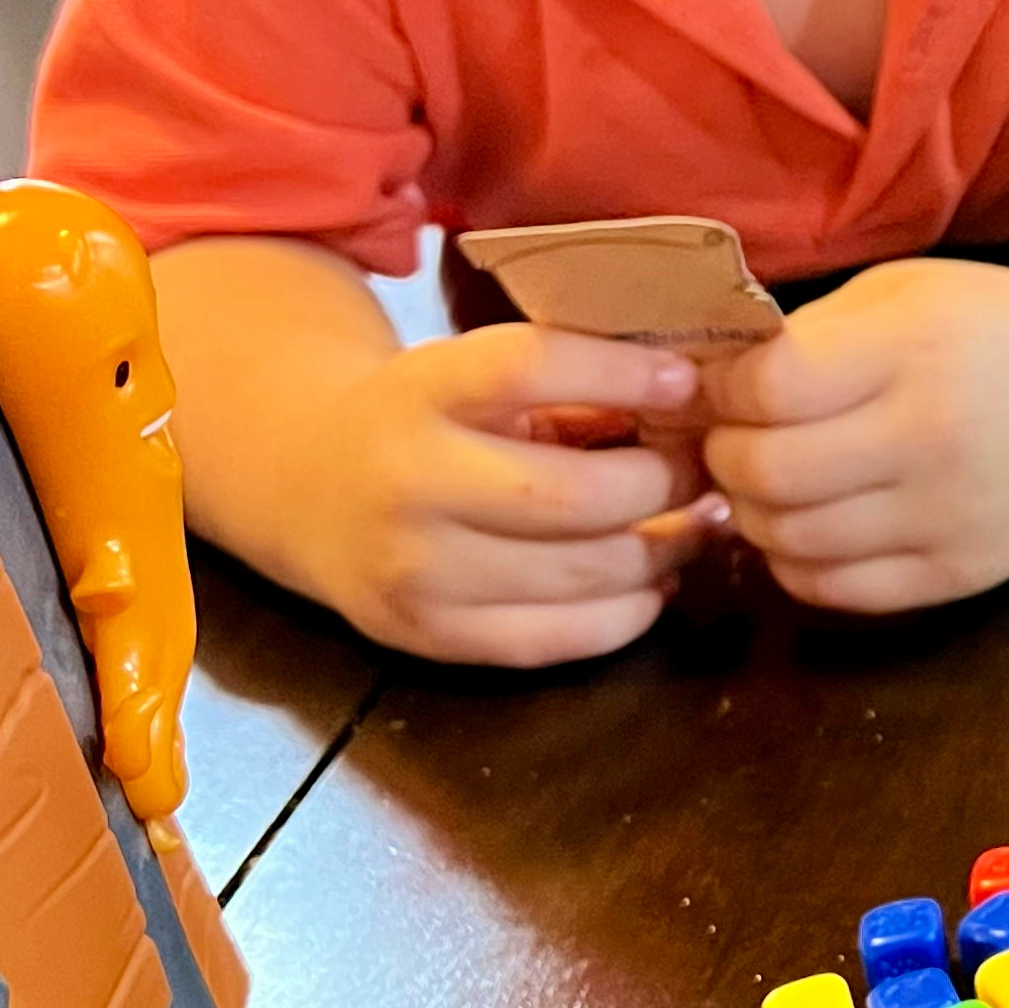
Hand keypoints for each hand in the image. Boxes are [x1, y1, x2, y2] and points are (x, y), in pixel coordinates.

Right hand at [295, 325, 713, 663]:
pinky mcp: (431, 636)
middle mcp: (408, 482)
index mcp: (420, 390)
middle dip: (660, 484)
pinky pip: (558, 638)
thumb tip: (692, 397)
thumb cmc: (426, 419)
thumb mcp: (471, 374)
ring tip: (696, 525)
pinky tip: (654, 581)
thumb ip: (567, 381)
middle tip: (700, 470)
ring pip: (578, 576)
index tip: (686, 380)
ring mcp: (415, 571)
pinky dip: (627, 613)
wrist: (308, 485)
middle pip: (569, 495)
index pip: (525, 368)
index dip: (619, 373)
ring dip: (662, 553)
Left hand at [698, 258, 1008, 612]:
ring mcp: (950, 515)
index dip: (719, 392)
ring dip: (753, 516)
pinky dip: (797, 564)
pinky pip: (839, 590)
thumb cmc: (993, 328)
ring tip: (763, 484)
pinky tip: (806, 528)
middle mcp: (933, 437)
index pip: (769, 390)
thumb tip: (704, 383)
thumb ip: (812, 338)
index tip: (718, 387)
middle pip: (770, 474)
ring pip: (793, 542)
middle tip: (726, 441)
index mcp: (913, 349)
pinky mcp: (962, 573)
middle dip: (723, 457)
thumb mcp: (904, 295)